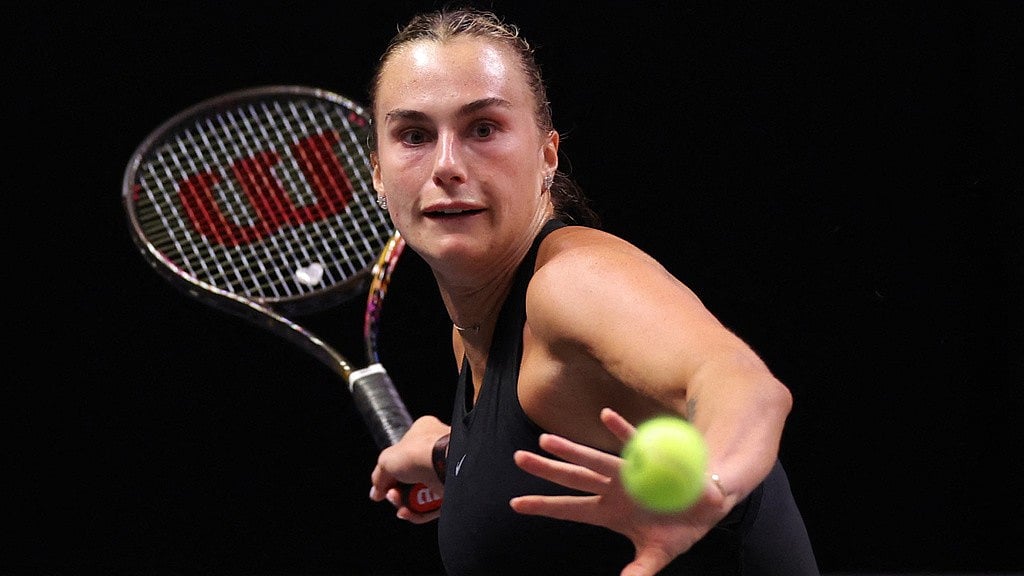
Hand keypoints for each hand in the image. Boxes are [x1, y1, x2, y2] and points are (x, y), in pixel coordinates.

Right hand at [369, 415, 448, 523]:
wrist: (445, 463)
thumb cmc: (419, 452)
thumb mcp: (386, 460)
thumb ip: (379, 477)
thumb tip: (375, 493)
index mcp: (423, 432)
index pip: (402, 454)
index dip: (391, 471)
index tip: (382, 484)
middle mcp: (436, 451)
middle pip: (409, 478)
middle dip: (396, 491)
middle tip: (391, 495)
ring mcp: (444, 471)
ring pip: (419, 493)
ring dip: (405, 502)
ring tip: (400, 506)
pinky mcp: (451, 490)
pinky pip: (432, 506)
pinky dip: (418, 512)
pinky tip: (408, 512)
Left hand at [510, 408, 728, 575]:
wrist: (710, 506)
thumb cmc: (679, 528)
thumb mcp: (658, 555)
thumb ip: (640, 571)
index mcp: (610, 512)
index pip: (570, 509)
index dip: (544, 506)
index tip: (515, 503)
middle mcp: (614, 489)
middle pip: (574, 478)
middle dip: (547, 469)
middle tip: (518, 457)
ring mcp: (630, 474)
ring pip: (596, 460)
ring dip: (572, 451)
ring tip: (546, 441)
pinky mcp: (652, 460)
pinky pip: (634, 443)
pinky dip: (620, 429)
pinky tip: (605, 415)